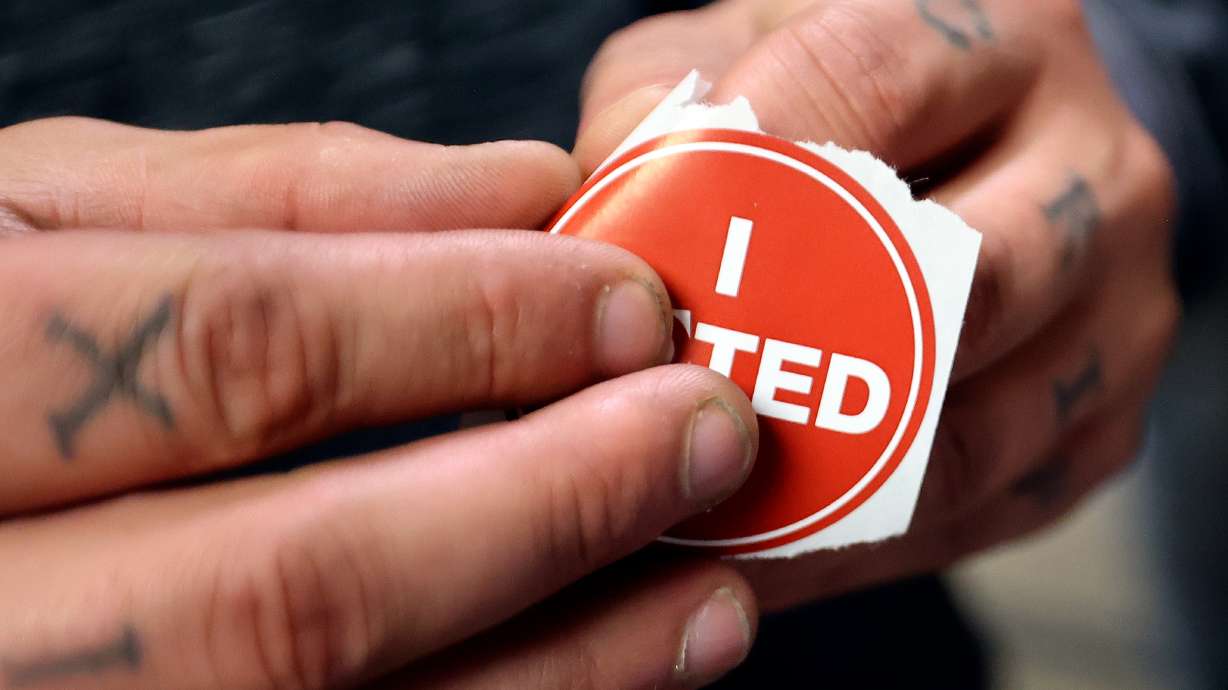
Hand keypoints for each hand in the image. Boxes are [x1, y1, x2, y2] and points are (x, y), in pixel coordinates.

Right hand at [0, 118, 759, 688]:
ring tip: (704, 597)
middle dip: (543, 506)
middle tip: (708, 436)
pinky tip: (597, 679)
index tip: (632, 302)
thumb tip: (513, 190)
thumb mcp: (32, 220)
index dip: (466, 325)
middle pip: (294, 582)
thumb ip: (268, 197)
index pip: (237, 350)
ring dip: (558, 666)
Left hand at [578, 0, 1178, 608]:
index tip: (636, 251)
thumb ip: (663, 119)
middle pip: (969, 279)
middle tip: (663, 403)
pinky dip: (846, 544)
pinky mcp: (1099, 431)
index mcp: (1006, 41)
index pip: (873, 86)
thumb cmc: (836, 104)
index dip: (745, 168)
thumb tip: (585, 245)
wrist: (989, 163)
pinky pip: (970, 514)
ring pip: (971, 431)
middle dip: (799, 354)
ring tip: (679, 504)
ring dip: (814, 485)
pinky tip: (746, 550)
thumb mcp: (741, 60)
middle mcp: (1099, 174)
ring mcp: (1117, 315)